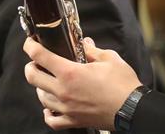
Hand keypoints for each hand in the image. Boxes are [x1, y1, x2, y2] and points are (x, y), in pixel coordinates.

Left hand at [23, 37, 140, 130]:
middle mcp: (63, 91)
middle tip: (36, 61)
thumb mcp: (109, 59)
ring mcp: (66, 108)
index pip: (40, 56)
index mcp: (70, 72)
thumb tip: (84, 42)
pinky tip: (50, 106)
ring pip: (40, 97)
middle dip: (31, 66)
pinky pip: (52, 120)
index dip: (31, 46)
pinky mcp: (73, 121)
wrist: (133, 110)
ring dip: (40, 87)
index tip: (30, 43)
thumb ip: (91, 49)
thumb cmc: (123, 85)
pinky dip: (47, 113)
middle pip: (32, 76)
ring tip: (47, 81)